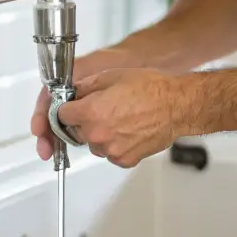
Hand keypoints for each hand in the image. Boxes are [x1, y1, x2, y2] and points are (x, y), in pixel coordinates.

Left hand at [56, 68, 190, 167]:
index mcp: (90, 113)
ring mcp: (111, 150)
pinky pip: (111, 154)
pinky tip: (129, 130)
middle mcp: (97, 135)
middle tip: (104, 110)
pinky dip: (116, 145)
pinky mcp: (125, 160)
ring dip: (100, 135)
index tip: (73, 107)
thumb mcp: (112, 76)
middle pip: (75, 132)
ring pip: (93, 145)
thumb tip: (73, 93)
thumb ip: (86, 87)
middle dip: (84, 122)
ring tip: (120, 119)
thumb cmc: (151, 89)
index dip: (67, 108)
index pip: (60, 115)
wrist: (177, 105)